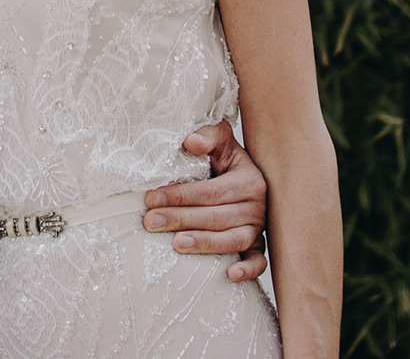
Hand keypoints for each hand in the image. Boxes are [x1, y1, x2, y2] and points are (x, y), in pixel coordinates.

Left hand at [141, 121, 268, 279]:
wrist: (243, 173)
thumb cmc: (224, 157)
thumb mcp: (219, 139)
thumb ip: (207, 135)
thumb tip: (191, 142)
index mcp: (248, 179)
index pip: (211, 191)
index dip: (180, 195)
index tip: (151, 198)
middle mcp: (257, 205)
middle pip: (217, 217)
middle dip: (181, 219)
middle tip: (151, 222)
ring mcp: (258, 228)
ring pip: (234, 240)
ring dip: (205, 243)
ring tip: (177, 244)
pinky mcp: (257, 245)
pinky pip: (258, 261)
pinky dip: (248, 269)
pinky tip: (230, 274)